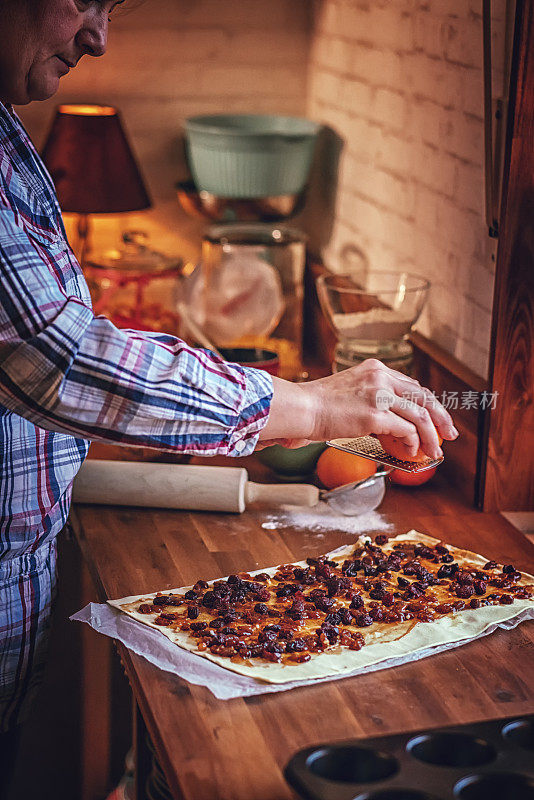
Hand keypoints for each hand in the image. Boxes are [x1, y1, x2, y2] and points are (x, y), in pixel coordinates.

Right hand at [258, 359, 458, 459]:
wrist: (301, 408)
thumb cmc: (317, 406)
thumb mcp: (349, 392)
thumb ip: (371, 400)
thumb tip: (389, 424)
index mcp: (374, 369)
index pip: (411, 385)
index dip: (426, 404)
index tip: (434, 418)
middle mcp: (380, 377)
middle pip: (423, 396)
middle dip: (441, 417)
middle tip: (449, 433)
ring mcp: (378, 395)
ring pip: (420, 415)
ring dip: (431, 436)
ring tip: (434, 451)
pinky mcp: (374, 414)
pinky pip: (406, 430)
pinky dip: (413, 443)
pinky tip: (411, 451)